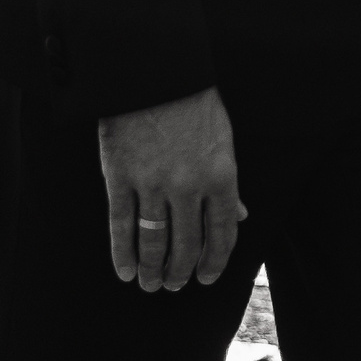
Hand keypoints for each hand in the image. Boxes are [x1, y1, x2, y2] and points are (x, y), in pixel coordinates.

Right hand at [98, 86, 246, 292]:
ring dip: (153, 268)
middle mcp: (189, 186)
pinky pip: (121, 226)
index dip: (215, 260)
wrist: (154, 76)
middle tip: (176, 285)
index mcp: (221, 175)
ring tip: (151, 284)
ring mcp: (153, 184)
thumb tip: (241, 216)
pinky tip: (125, 271)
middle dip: (182, 270)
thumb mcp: (223, 140)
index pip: (223, 231)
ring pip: (154, 241)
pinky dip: (122, 253)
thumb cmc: (194, 105)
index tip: (207, 278)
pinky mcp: (120, 179)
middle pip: (187, 243)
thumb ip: (229, 183)